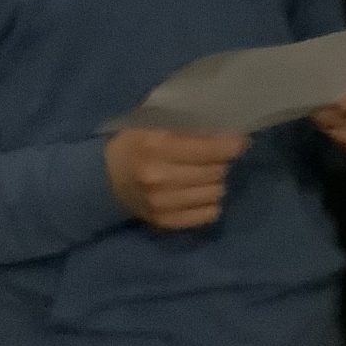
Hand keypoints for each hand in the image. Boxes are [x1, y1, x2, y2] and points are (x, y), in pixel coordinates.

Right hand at [104, 127, 246, 230]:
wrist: (104, 179)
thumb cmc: (134, 143)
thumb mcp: (153, 124)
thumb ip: (185, 126)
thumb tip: (225, 131)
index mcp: (156, 146)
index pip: (207, 149)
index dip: (231, 144)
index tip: (241, 140)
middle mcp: (159, 176)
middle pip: (215, 171)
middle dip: (223, 161)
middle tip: (218, 155)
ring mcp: (161, 203)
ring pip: (215, 193)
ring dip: (216, 181)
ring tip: (207, 173)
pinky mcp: (164, 221)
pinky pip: (207, 214)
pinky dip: (210, 202)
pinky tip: (201, 192)